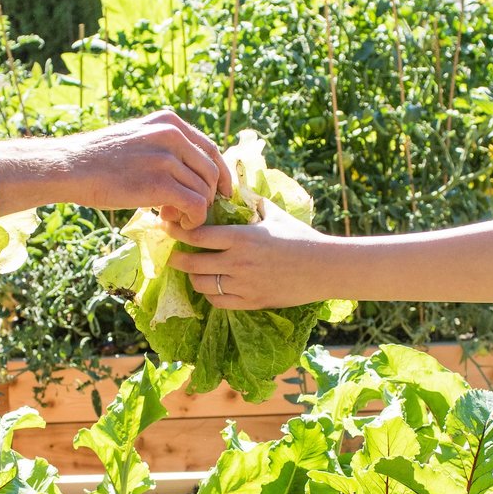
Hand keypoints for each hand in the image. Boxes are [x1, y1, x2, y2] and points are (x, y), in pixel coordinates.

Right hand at [0, 110, 228, 224]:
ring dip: (194, 210)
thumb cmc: (99, 158)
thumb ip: (164, 146)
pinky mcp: (160, 183)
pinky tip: (174, 223)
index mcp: (169, 122)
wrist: (71, 167)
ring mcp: (167, 158)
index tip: (219, 192)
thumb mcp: (137, 137)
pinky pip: (195, 205)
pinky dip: (192, 219)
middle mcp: (172, 135)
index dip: (219, 174)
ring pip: (203, 191)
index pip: (210, 149)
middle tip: (186, 211)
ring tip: (172, 216)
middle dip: (206, 195)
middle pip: (210, 171)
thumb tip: (189, 170)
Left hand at [167, 210, 334, 309]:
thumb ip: (251, 203)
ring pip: (202, 285)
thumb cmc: (300, 236)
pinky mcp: (251, 302)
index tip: (168, 229)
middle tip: (171, 255)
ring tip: (192, 271)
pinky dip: (210, 295)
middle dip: (176, 259)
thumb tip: (235, 190)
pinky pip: (219, 302)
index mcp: (241, 237)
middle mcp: (238, 262)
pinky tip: (211, 287)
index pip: (198, 236)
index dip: (178, 233)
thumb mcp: (274, 214)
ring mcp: (243, 285)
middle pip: (192, 264)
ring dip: (193, 278)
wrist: (324, 267)